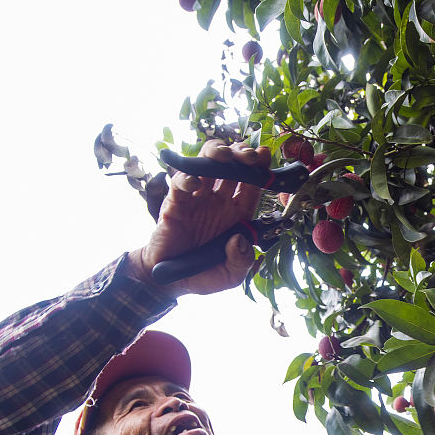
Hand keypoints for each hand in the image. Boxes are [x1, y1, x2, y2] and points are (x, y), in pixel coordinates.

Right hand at [129, 140, 271, 295]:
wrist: (169, 280)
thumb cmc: (203, 274)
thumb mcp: (230, 275)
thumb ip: (241, 261)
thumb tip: (240, 241)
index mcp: (237, 214)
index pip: (251, 185)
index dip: (259, 169)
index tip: (265, 155)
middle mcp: (218, 201)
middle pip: (231, 167)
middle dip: (241, 155)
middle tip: (249, 156)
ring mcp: (196, 200)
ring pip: (206, 164)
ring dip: (215, 154)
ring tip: (223, 157)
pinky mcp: (174, 203)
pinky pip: (179, 183)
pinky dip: (186, 179)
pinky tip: (194, 184)